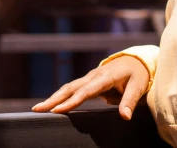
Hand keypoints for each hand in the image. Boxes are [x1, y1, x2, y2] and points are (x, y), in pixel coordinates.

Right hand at [31, 56, 149, 119]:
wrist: (136, 60)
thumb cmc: (137, 74)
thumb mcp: (138, 86)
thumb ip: (130, 101)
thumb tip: (125, 117)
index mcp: (105, 76)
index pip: (86, 91)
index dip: (72, 101)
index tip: (58, 110)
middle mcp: (94, 76)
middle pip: (71, 88)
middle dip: (54, 99)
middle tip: (38, 109)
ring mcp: (90, 77)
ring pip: (68, 88)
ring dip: (54, 98)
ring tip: (39, 108)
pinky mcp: (89, 81)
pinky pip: (72, 89)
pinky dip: (61, 96)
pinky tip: (52, 104)